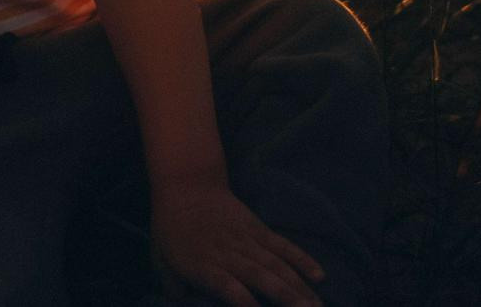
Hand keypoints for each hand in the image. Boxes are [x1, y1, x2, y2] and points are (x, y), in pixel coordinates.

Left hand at [150, 181, 323, 305]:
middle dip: (286, 299)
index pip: (227, 286)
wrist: (187, 185)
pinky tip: (319, 276)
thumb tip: (183, 302)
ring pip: (277, 265)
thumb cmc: (172, 228)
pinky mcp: (259, 229)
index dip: (245, 301)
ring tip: (318, 305)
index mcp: (203, 264)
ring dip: (299, 287)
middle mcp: (229, 253)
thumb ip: (173, 287)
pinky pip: (283, 246)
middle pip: (261, 277)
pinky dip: (302, 260)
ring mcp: (247, 240)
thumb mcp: (161, 260)